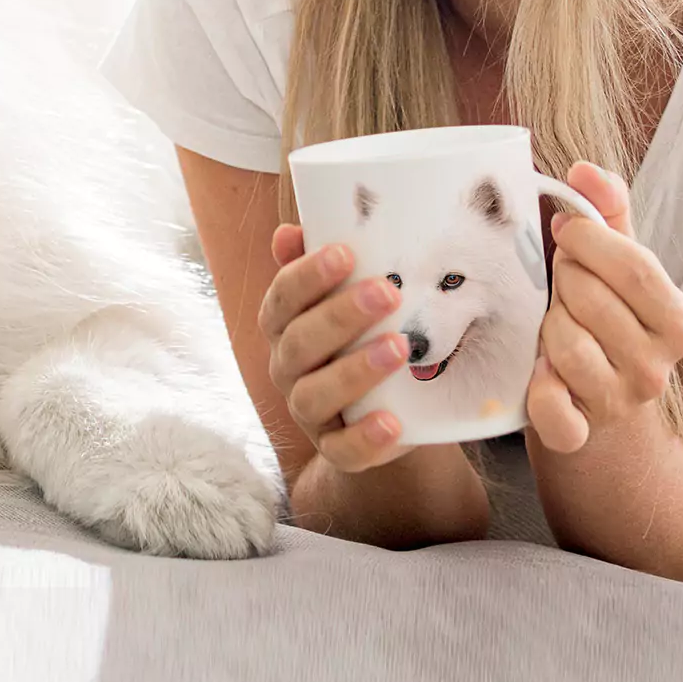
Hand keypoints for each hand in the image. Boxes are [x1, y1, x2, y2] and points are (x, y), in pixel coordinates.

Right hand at [258, 223, 410, 470]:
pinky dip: (364, 438)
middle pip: (299, 342)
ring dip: (355, 371)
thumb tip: (290, 231)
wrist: (389, 406)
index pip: (283, 296)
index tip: (345, 252)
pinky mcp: (334, 448)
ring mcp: (307, 410)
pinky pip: (342, 450)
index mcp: (283, 324)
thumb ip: (320, 264)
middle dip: (341, 316)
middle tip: (387, 292)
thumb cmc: (363, 335)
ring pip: (314, 395)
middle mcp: (286, 366)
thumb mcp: (346, 298)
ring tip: (399, 349)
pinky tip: (392, 422)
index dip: (308, 275)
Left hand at [528, 162, 682, 453]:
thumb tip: (585, 169)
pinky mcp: (579, 432)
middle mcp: (656, 366)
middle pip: (589, 298)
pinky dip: (538, 389)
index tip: (563, 233)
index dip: (587, 242)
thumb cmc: (601, 320)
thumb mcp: (614, 267)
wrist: (596, 408)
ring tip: (553, 326)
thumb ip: (606, 214)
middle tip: (560, 291)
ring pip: (563, 343)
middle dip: (562, 283)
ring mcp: (618, 402)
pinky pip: (550, 407)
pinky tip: (540, 374)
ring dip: (545, 326)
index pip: (634, 266)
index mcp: (675, 321)